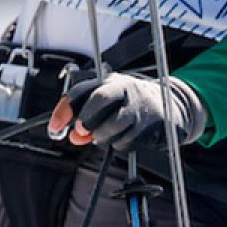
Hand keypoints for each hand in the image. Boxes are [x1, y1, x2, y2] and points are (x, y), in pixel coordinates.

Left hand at [48, 73, 205, 153]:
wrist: (171, 106)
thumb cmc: (132, 103)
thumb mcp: (109, 101)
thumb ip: (87, 116)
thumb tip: (73, 137)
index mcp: (110, 81)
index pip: (82, 91)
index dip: (64, 110)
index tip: (55, 127)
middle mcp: (126, 90)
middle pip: (99, 100)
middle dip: (86, 119)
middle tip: (81, 132)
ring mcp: (140, 108)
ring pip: (111, 126)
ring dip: (102, 137)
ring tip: (106, 134)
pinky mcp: (151, 127)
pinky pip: (125, 142)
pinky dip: (119, 144)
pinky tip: (124, 136)